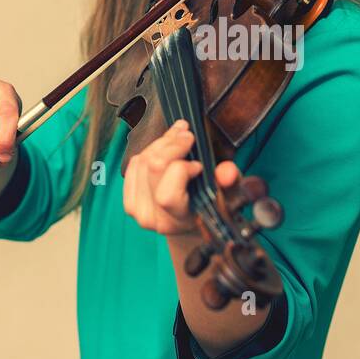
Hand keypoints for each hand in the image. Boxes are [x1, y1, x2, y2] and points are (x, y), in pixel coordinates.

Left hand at [123, 119, 239, 237]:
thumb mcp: (228, 196)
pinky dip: (149, 150)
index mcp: (179, 221)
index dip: (181, 170)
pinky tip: (165, 148)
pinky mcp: (129, 200)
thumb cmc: (211, 207)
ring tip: (179, 138)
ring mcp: (137, 210)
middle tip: (188, 135)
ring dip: (162, 144)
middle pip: (153, 168)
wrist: (191, 224)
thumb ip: (230, 183)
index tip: (198, 164)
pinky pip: (133, 164)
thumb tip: (227, 171)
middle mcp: (154, 219)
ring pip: (142, 161)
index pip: (167, 194)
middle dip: (172, 144)